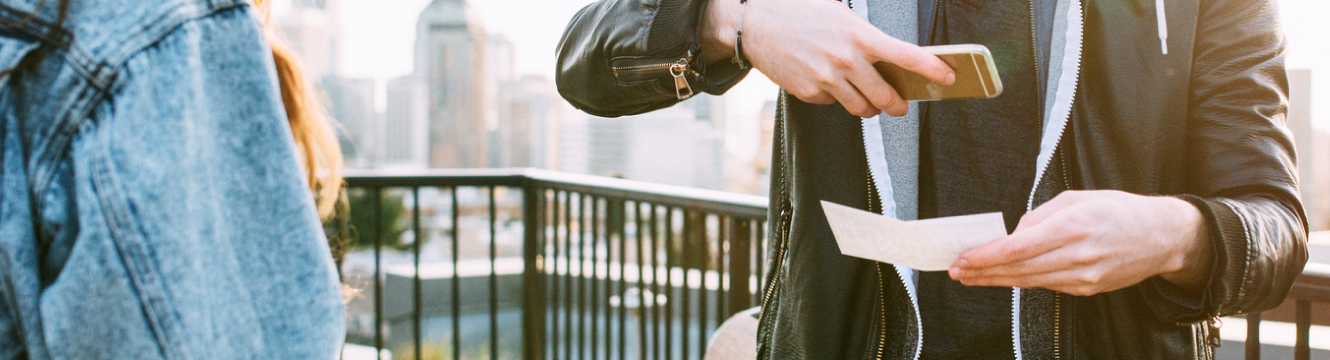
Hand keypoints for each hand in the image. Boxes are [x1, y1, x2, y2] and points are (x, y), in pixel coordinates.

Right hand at [700, 0, 954, 116]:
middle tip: (900, 105)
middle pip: (886, 96)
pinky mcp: (809, 93)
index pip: (906, 56)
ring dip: (868, 106)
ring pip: (861, 108)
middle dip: (897, 104)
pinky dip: (834, 97)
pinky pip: (833, 104)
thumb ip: (865, 37)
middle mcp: (846, 60)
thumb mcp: (839, 15)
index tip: (949, 77)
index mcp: (859, 35)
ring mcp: (826, 79)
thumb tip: (889, 61)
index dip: (932, 69)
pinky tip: (824, 80)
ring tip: (865, 98)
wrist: (755, 23)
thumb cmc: (799, 13)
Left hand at [948, 190, 1213, 295]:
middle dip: (983, 272)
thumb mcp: (1076, 198)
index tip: (963, 259)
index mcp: (1073, 226)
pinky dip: (1023, 281)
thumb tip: (1011, 236)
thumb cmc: (1117, 210)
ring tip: (971, 277)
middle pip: (1019, 270)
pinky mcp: (1088, 289)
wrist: (1163, 236)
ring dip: (997, 281)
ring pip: (1030, 282)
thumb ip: (1039, 216)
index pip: (1017, 248)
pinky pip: (1048, 285)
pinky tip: (1004, 277)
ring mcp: (1084, 276)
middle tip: (956, 271)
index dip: (986, 257)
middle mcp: (1078, 255)